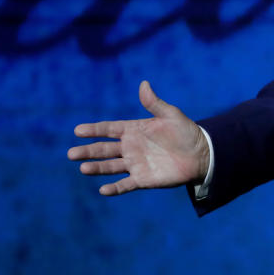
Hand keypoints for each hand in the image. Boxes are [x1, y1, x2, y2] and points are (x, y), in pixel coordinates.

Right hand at [68, 80, 209, 195]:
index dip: (94, 130)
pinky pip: (126, 185)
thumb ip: (154, 103)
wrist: (201, 154)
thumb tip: (144, 84)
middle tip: (71, 154)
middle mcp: (130, 147)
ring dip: (97, 168)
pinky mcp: (143, 179)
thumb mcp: (171, 115)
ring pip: (110, 167)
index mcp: (134, 130)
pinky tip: (103, 190)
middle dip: (88, 151)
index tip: (78, 131)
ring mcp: (135, 164)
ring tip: (83, 168)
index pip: (109, 129)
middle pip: (104, 149)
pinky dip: (115, 188)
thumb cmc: (186, 132)